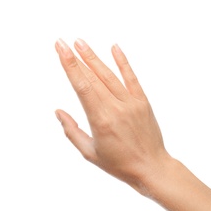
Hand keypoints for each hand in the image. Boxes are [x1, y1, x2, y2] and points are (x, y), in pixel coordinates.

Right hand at [55, 38, 170, 191]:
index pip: (81, 86)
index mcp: (100, 120)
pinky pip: (132, 78)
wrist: (152, 168)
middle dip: (76, 58)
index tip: (60, 49)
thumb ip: (71, 131)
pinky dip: (123, 62)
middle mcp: (116, 108)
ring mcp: (131, 103)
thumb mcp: (89, 153)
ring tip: (81, 43)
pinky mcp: (143, 102)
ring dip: (94, 58)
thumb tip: (58, 111)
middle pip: (93, 78)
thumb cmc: (119, 164)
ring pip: (109, 75)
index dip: (70, 66)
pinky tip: (114, 48)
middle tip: (64, 42)